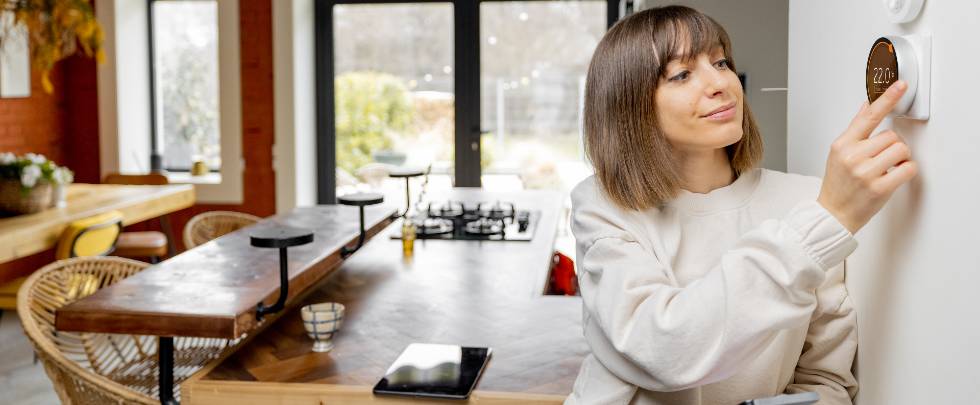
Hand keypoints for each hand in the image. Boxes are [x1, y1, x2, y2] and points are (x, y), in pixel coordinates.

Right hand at [817, 80, 918, 233]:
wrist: (833, 214)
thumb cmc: (837, 184)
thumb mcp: (838, 153)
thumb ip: (855, 129)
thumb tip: (867, 106)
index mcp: (842, 144)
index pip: (868, 116)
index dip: (887, 98)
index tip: (900, 86)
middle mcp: (853, 156)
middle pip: (891, 136)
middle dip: (892, 147)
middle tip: (881, 159)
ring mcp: (865, 172)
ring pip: (901, 150)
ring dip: (900, 159)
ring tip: (885, 169)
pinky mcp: (879, 188)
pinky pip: (908, 169)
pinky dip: (906, 171)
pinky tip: (893, 176)